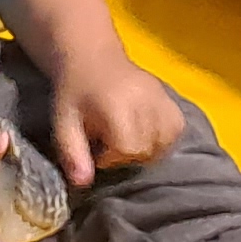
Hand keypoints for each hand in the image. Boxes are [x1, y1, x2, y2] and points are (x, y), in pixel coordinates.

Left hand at [48, 54, 183, 186]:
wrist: (92, 58)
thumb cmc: (74, 93)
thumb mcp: (63, 123)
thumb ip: (72, 153)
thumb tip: (82, 183)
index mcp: (118, 107)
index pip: (128, 149)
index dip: (111, 157)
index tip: (97, 148)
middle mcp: (146, 101)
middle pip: (148, 149)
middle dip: (127, 154)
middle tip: (108, 142)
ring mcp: (162, 97)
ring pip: (165, 142)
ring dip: (147, 148)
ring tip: (126, 137)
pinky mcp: (171, 98)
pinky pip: (176, 128)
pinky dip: (164, 137)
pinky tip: (144, 132)